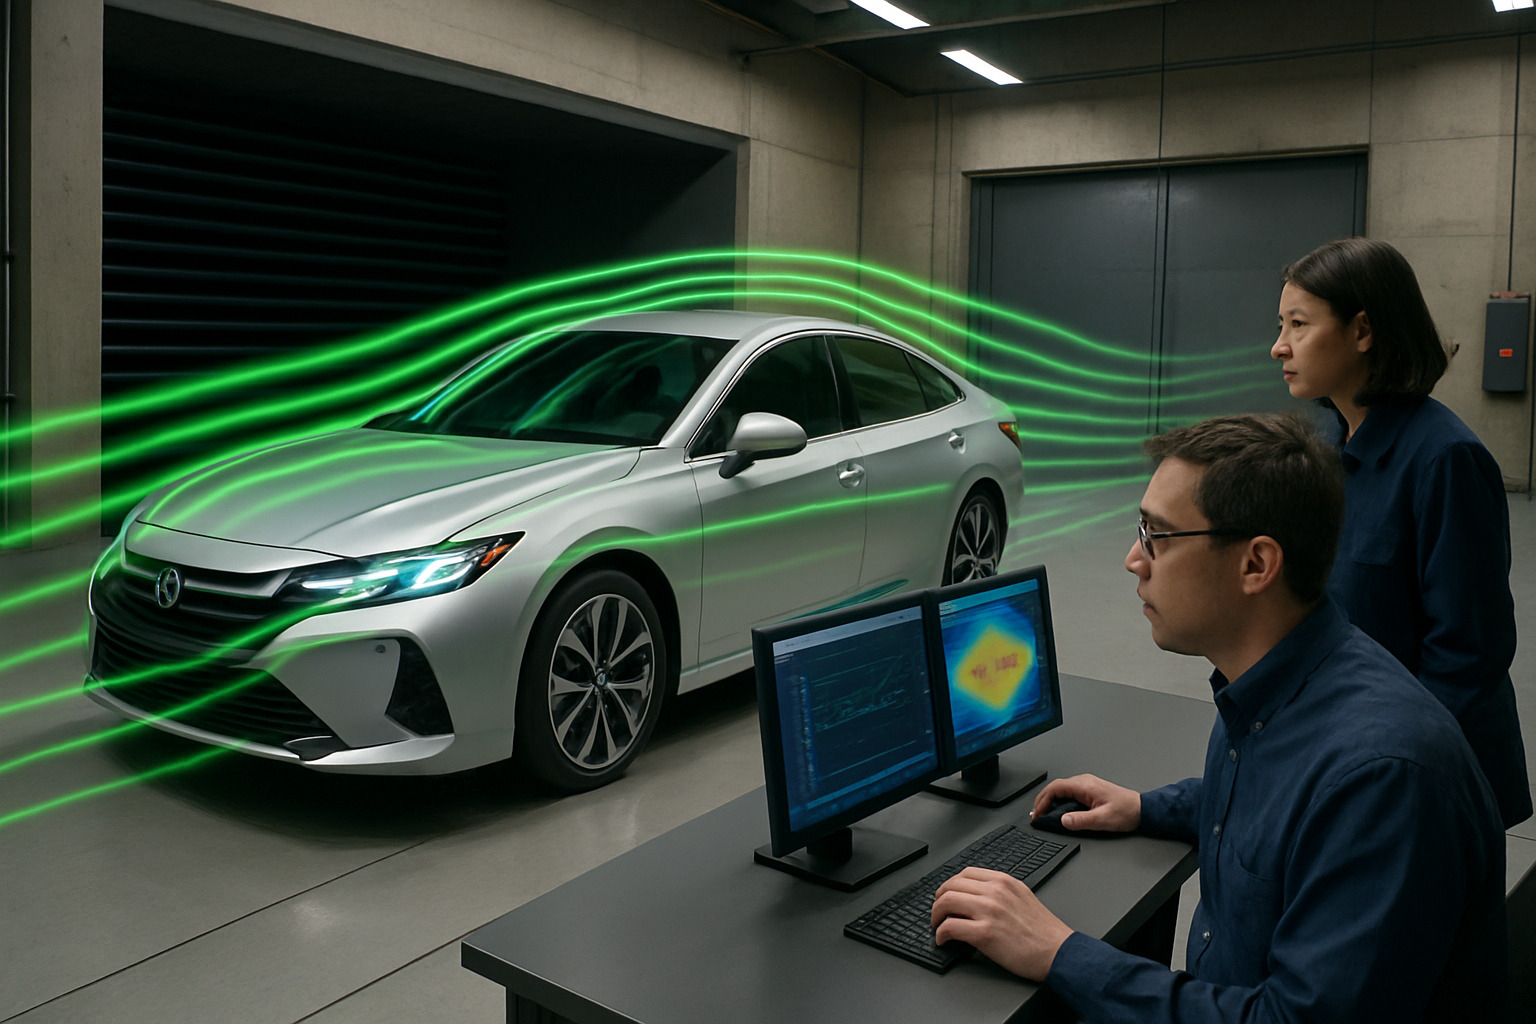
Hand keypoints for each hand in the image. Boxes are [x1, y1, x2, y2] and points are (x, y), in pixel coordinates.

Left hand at [931, 867, 1072, 979]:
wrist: (1059, 953)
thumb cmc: (1044, 931)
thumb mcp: (1023, 897)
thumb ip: (1001, 892)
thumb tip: (977, 896)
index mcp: (1004, 882)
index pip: (966, 873)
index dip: (950, 885)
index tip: (947, 896)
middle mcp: (995, 892)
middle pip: (951, 885)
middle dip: (939, 899)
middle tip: (938, 912)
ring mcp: (989, 911)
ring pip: (946, 902)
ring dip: (936, 916)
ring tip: (938, 926)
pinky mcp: (985, 933)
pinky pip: (950, 927)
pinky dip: (941, 934)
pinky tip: (944, 940)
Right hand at [1031, 774, 1139, 832]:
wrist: (1142, 809)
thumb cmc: (1126, 812)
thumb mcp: (1102, 820)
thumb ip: (1081, 821)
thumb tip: (1063, 821)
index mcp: (1085, 786)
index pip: (1055, 788)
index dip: (1043, 800)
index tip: (1038, 813)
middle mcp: (1084, 782)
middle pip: (1056, 787)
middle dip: (1043, 801)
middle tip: (1037, 815)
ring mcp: (1087, 785)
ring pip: (1062, 790)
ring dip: (1051, 801)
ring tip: (1044, 813)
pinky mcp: (1090, 791)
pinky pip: (1069, 793)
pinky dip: (1059, 801)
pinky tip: (1059, 810)